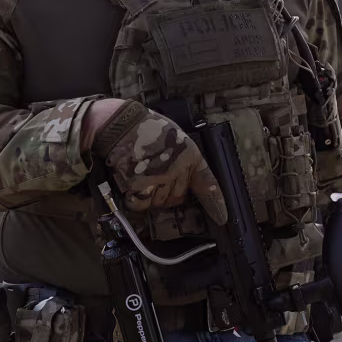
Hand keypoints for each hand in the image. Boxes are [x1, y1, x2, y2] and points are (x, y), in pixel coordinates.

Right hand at [98, 102, 227, 224]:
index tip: (221, 217)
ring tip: (141, 178)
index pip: (206, 182)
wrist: (121, 123)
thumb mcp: (177, 138)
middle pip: (178, 197)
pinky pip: (140, 203)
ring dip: (151, 196)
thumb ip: (185, 159)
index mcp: (190, 155)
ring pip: (159, 202)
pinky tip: (131, 186)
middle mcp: (178, 168)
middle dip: (168, 194)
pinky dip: (135, 199)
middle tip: (156, 181)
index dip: (215, 202)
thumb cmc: (147, 127)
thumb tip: (188, 180)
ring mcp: (158, 177)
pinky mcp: (138, 184)